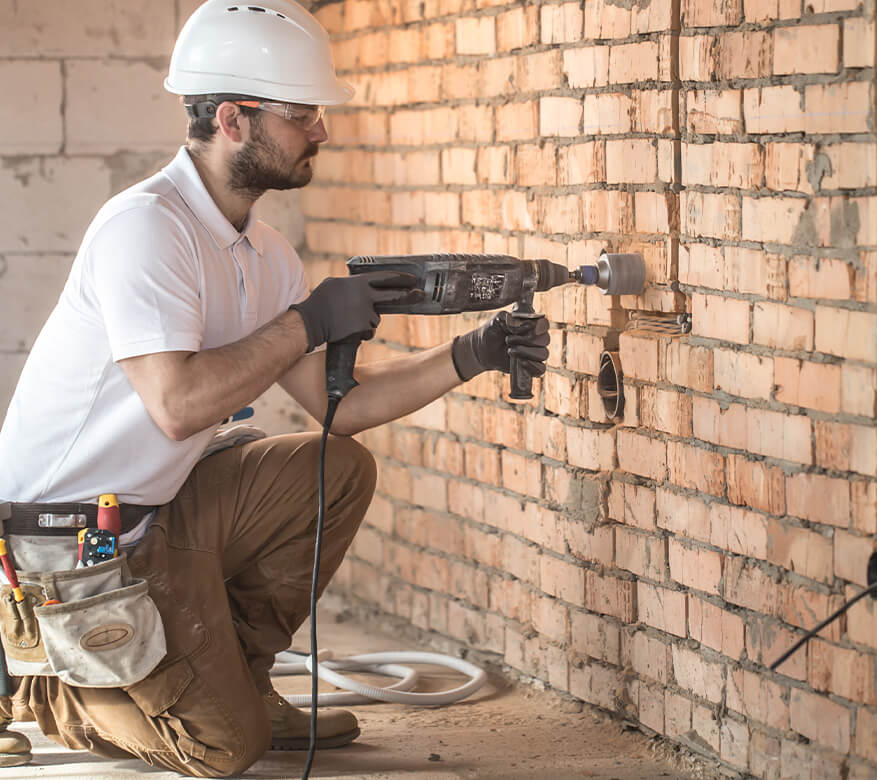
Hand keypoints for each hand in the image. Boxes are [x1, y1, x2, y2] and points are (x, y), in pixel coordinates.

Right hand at [289, 272, 423, 350]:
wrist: (311, 322)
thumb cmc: (320, 302)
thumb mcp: (335, 284)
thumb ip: (352, 284)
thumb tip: (363, 286)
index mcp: (358, 283)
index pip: (385, 278)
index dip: (401, 278)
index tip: (412, 279)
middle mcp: (365, 297)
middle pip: (393, 296)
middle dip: (409, 295)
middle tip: (419, 295)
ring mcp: (365, 313)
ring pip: (376, 318)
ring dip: (367, 320)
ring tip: (349, 319)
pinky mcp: (363, 328)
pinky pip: (369, 331)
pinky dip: (362, 331)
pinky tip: (348, 328)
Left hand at [451, 311, 549, 381]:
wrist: (482, 349)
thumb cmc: (492, 331)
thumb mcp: (497, 320)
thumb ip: (511, 319)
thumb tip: (524, 326)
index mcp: (531, 324)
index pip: (544, 324)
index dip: (540, 327)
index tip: (530, 328)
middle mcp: (536, 338)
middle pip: (545, 339)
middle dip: (527, 340)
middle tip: (509, 340)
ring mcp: (534, 353)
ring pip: (544, 354)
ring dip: (527, 352)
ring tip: (510, 351)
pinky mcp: (530, 366)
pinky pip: (541, 369)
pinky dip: (533, 366)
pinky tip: (521, 362)